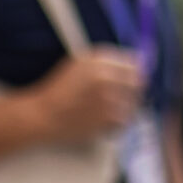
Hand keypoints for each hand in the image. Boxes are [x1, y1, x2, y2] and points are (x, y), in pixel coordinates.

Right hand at [26, 48, 142, 144]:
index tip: (128, 79)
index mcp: (99, 61)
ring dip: (125, 106)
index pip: (134, 63)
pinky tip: (102, 120)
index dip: (132, 72)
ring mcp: (109, 99)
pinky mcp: (108, 120)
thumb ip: (107, 59)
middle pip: (138, 82)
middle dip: (132, 88)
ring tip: (105, 109)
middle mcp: (106, 78)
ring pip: (133, 103)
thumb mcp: (80, 63)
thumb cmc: (60, 90)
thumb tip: (139, 60)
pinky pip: (125, 121)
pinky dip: (117, 122)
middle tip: (117, 96)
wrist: (44, 115)